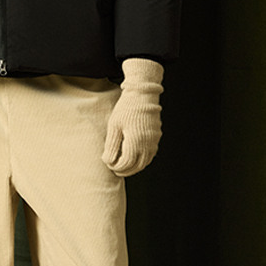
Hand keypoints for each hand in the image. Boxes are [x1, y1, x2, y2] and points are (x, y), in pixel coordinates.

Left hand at [101, 59, 163, 176]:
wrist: (143, 95)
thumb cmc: (125, 109)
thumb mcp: (114, 126)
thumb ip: (111, 146)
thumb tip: (108, 161)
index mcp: (135, 141)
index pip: (126, 163)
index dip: (116, 166)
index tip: (108, 163)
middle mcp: (147, 144)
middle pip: (137, 166)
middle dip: (125, 170)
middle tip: (114, 169)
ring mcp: (154, 141)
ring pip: (145, 163)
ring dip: (134, 167)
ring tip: (123, 166)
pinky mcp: (157, 137)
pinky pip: (150, 155)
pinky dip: (142, 160)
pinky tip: (133, 157)